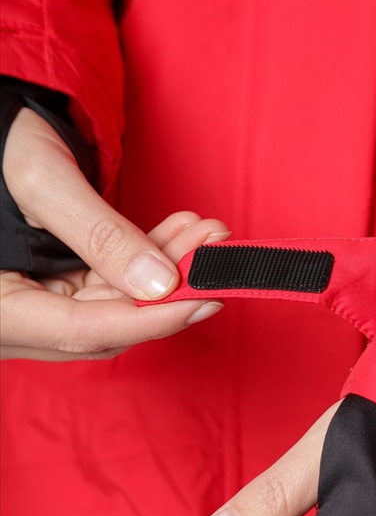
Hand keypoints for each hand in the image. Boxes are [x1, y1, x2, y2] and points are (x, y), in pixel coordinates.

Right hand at [1, 107, 227, 358]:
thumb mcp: (45, 183)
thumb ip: (101, 235)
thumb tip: (161, 284)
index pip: (79, 332)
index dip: (148, 320)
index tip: (202, 300)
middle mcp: (12, 319)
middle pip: (105, 325)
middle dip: (167, 290)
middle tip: (215, 254)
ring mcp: (36, 307)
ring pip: (116, 306)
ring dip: (166, 271)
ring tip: (206, 232)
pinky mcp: (57, 288)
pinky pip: (111, 287)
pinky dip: (148, 262)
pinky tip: (181, 233)